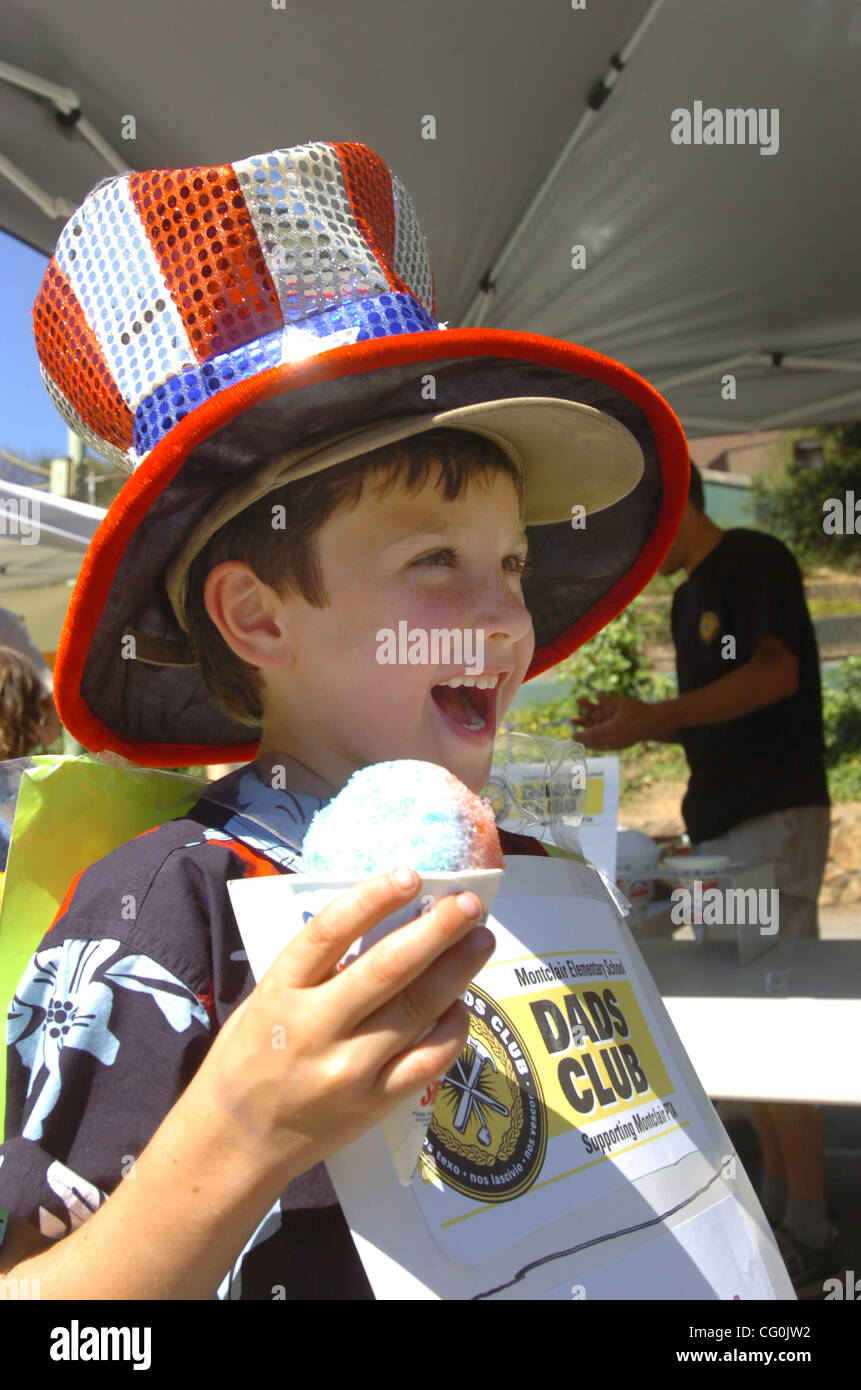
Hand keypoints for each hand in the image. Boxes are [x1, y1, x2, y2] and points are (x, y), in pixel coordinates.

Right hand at [197, 869, 493, 1179]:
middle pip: (388, 968)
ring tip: (480, 940)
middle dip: (437, 930)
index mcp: (280, 992)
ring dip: (457, 970)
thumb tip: (384, 920)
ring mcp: (347, 1071)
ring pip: (417, 1010)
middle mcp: (315, 1028)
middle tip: (468, 904)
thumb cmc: (249, 1057)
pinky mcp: (373, 1105)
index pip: (330, 932)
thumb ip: (315, 968)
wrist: (236, 1143)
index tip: (410, 874)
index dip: (373, 898)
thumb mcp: (266, 999)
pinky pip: (427, 1061)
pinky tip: (461, 1006)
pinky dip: (452, 1029)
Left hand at [572, 694, 661, 748]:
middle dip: (583, 741)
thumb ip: (607, 700)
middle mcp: (615, 739)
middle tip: (573, 738)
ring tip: (581, 742)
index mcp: (612, 729)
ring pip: (601, 747)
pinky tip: (596, 744)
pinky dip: (599, 746)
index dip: (581, 735)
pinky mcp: (624, 746)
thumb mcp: (622, 702)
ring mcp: (620, 744)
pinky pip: (608, 747)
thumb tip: (596, 696)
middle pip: (594, 743)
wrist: (655, 722)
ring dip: (590, 744)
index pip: (592, 734)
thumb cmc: (639, 710)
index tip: (572, 734)